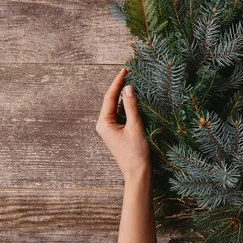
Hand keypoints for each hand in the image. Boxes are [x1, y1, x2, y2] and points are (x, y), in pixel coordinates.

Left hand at [96, 68, 150, 182]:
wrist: (137, 173)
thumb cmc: (136, 152)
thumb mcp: (135, 126)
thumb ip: (131, 106)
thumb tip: (128, 88)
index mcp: (104, 123)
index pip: (109, 97)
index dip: (118, 82)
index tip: (125, 69)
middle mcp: (104, 125)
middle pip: (111, 100)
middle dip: (120, 87)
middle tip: (130, 72)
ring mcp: (111, 129)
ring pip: (117, 107)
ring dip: (124, 97)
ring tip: (134, 83)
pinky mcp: (118, 132)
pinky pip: (122, 115)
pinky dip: (128, 107)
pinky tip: (136, 100)